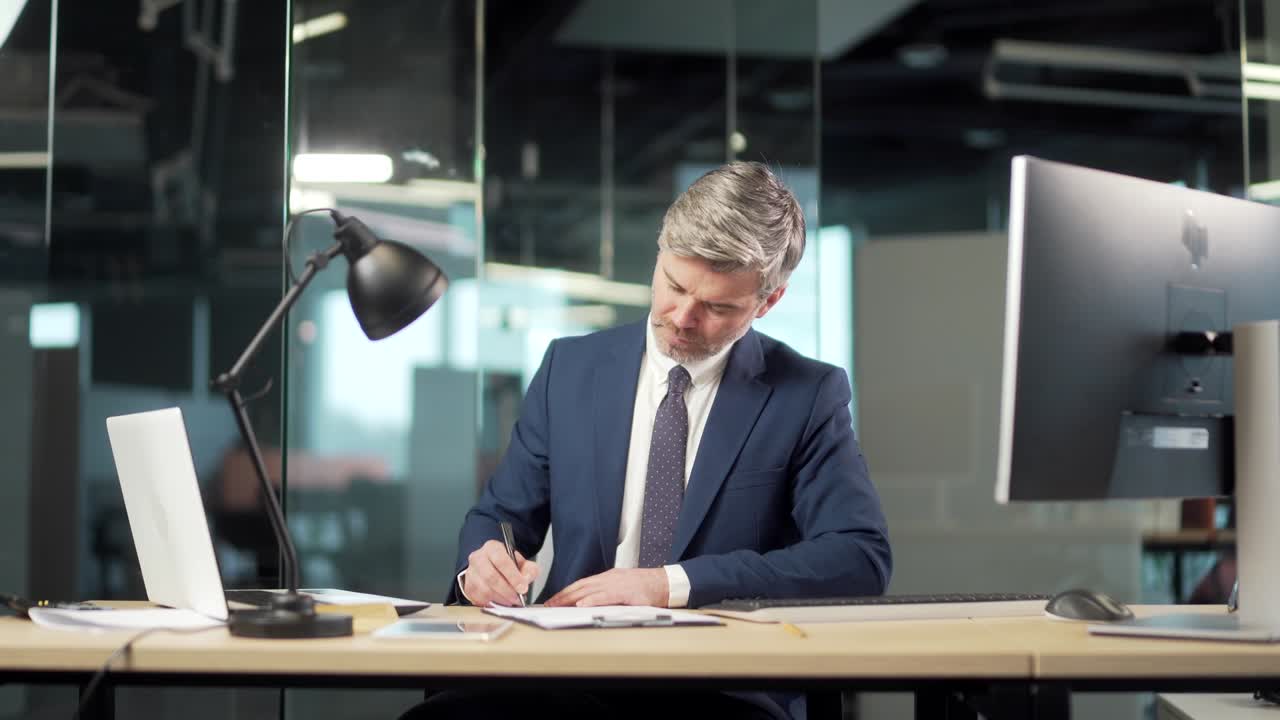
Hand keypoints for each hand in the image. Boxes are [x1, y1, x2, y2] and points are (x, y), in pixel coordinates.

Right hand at [462, 540, 538, 606]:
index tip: (522, 588)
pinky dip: (491, 604)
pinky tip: (500, 602)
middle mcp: (478, 558)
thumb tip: (525, 580)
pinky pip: (479, 599)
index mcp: (492, 548)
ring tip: (510, 601)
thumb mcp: (522, 563)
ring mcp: (471, 573)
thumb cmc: (506, 565)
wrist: (492, 567)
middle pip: (491, 577)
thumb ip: (529, 570)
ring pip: (484, 590)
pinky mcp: (468, 587)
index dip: (513, 576)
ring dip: (500, 599)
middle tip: (517, 598)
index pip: (501, 561)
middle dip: (507, 591)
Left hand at [544, 568, 668, 607]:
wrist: (665, 583)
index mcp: (608, 578)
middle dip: (563, 595)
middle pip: (581, 586)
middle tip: (548, 604)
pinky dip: (592, 600)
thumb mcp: (623, 587)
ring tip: (558, 604)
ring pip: (589, 589)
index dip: (566, 591)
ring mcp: (617, 584)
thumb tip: (591, 602)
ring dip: (571, 598)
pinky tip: (582, 604)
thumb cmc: (646, 588)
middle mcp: (609, 578)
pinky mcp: (625, 591)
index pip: (582, 583)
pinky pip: (605, 596)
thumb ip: (608, 593)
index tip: (554, 599)